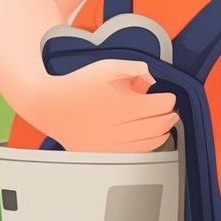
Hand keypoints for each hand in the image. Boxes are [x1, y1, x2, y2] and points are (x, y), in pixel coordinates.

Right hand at [32, 60, 177, 151]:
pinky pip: (134, 153)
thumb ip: (135, 68)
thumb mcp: (108, 66)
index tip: (168, 96)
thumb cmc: (77, 85)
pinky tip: (151, 136)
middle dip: (170, 115)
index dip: (168, 99)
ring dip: (163, 131)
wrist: (49, 106)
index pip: (161, 105)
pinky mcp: (103, 153)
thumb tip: (152, 79)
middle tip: (171, 109)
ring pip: (150, 141)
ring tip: (164, 122)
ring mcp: (109, 143)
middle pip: (159, 124)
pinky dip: (149, 145)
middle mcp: (116, 126)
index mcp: (121, 104)